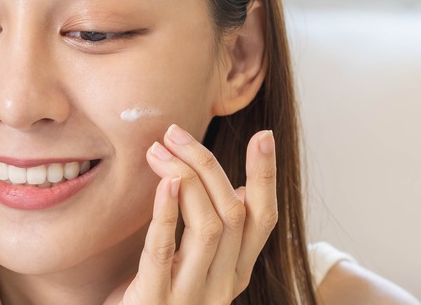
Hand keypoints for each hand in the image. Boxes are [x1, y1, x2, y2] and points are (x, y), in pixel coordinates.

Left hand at [106, 124, 277, 303]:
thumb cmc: (160, 295)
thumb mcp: (194, 264)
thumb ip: (217, 233)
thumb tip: (242, 189)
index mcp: (236, 272)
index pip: (263, 218)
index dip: (265, 176)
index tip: (263, 135)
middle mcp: (222, 285)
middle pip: (233, 212)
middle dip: (207, 163)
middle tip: (175, 132)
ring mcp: (191, 295)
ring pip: (209, 226)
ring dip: (184, 177)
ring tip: (158, 150)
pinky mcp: (155, 300)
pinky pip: (164, 251)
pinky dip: (167, 213)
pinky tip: (164, 182)